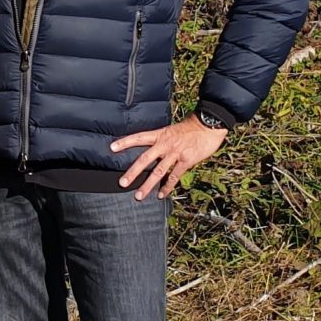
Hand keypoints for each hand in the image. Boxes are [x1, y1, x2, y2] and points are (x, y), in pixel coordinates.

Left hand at [109, 115, 226, 198]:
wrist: (209, 124)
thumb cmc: (192, 127)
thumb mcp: (172, 130)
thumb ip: (163, 140)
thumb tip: (155, 150)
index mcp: (160, 135)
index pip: (139, 137)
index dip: (125, 142)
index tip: (111, 148)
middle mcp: (165, 144)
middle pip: (145, 159)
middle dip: (133, 172)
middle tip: (122, 183)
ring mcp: (175, 153)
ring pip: (158, 172)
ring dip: (148, 185)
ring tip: (139, 196)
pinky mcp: (186, 160)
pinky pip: (174, 176)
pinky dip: (167, 187)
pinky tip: (161, 195)